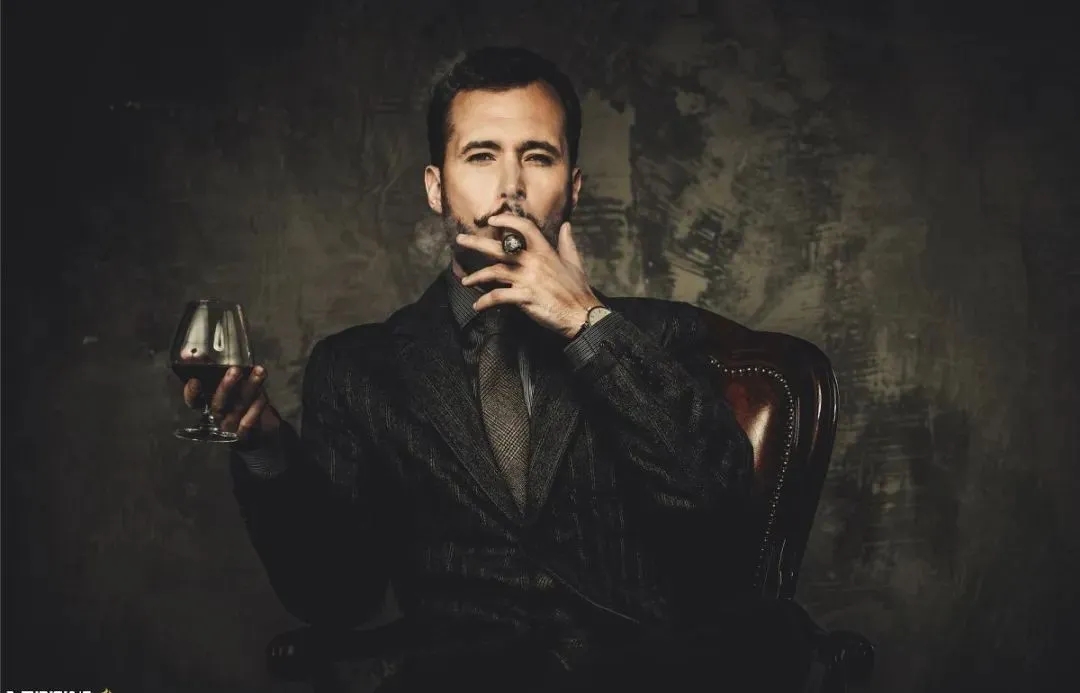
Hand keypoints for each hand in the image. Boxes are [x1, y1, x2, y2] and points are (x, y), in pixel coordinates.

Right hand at [182, 365, 280, 443]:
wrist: (256, 429)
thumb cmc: (236, 399)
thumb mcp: (224, 382)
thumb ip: (209, 367)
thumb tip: (187, 353)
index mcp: (207, 404)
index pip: (193, 401)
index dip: (191, 392)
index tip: (195, 379)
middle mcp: (217, 416)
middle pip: (218, 403)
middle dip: (226, 386)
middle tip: (235, 370)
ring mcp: (230, 427)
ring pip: (237, 408)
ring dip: (249, 389)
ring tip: (259, 372)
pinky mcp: (244, 435)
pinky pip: (247, 424)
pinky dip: (255, 410)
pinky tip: (263, 397)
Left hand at [456, 215, 598, 338]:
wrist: (581, 314)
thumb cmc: (577, 290)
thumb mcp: (574, 262)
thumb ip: (567, 243)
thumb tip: (567, 226)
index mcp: (545, 251)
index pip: (524, 228)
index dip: (507, 221)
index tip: (492, 221)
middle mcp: (533, 262)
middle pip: (499, 248)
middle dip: (477, 243)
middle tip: (460, 240)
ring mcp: (528, 280)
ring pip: (494, 272)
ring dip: (476, 276)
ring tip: (465, 281)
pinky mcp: (524, 298)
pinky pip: (498, 297)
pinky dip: (485, 301)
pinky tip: (478, 305)